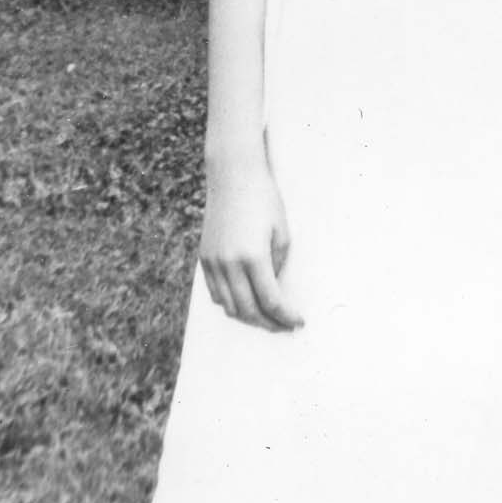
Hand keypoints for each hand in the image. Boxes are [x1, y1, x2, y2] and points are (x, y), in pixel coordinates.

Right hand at [199, 151, 303, 331]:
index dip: (286, 317)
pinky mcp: (204, 258)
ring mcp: (213, 262)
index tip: (298, 322)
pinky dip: (230, 304)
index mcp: (253, 256)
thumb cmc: (264, 199)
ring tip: (266, 318)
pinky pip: (215, 293)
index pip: (271, 301)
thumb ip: (278, 266)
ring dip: (248, 317)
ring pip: (228, 306)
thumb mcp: (282, 233)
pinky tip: (245, 302)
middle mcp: (229, 263)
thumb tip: (273, 292)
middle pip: (248, 310)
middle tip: (284, 326)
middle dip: (268, 324)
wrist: (233, 176)